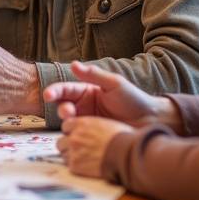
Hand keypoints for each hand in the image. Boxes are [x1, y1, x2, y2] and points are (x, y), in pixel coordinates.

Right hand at [43, 61, 173, 127]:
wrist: (150, 120)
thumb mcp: (114, 84)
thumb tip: (74, 64)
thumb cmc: (133, 99)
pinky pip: (78, 135)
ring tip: (74, 123)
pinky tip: (78, 136)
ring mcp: (87, 122)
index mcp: (86, 91)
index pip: (65, 89)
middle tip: (68, 112)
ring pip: (68, 122)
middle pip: (62, 106)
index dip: (55, 91)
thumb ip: (94, 75)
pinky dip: (74, 135)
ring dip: (67, 122)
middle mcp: (83, 106)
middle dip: (61, 108)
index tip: (48, 95)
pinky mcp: (92, 136)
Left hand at [57, 116, 132, 177]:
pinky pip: (69, 166)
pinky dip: (77, 167)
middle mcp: (74, 137)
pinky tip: (87, 167)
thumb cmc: (122, 139)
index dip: (72, 132)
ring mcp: (73, 151)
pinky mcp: (75, 166)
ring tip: (84, 159)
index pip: (66, 126)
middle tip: (79, 150)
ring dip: (71, 157)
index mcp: (81, 124)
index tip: (77, 136)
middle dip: (68, 145)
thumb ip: (92, 127)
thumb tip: (90, 130)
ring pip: (63, 154)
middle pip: (61, 141)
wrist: (126, 155)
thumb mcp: (106, 124)